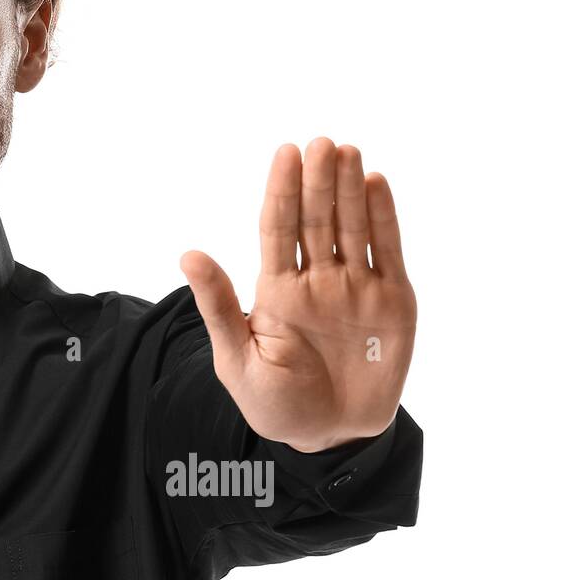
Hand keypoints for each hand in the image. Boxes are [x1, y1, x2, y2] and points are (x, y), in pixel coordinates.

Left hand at [179, 138, 415, 452]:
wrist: (326, 438)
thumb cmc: (273, 402)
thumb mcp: (237, 358)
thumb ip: (219, 306)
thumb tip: (188, 255)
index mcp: (276, 290)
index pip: (277, 228)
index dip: (281, 191)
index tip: (286, 153)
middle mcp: (315, 280)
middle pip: (316, 220)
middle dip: (318, 181)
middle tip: (322, 142)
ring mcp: (354, 288)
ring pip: (351, 227)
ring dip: (350, 189)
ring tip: (347, 151)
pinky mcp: (392, 302)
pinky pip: (386, 252)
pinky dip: (383, 219)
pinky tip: (377, 183)